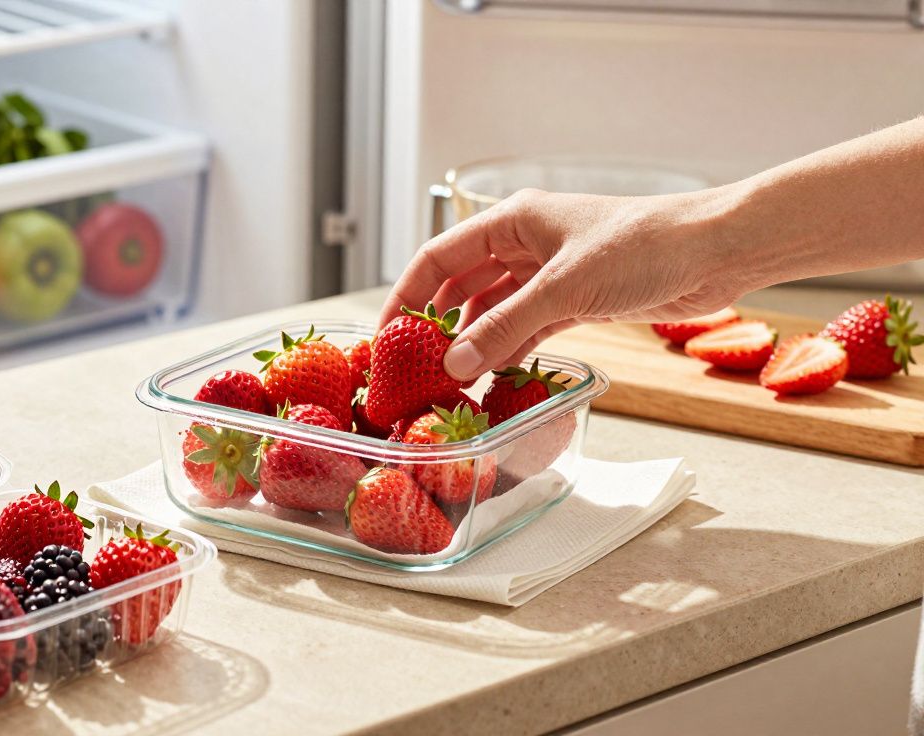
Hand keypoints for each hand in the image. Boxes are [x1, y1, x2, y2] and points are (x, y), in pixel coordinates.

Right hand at [379, 187, 754, 380]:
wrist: (716, 251)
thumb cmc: (644, 245)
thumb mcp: (565, 287)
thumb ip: (506, 326)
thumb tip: (455, 363)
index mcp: (512, 220)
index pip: (438, 257)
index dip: (407, 296)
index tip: (383, 335)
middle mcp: (524, 244)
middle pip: (460, 287)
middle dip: (435, 326)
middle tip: (410, 368)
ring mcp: (549, 274)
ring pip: (492, 312)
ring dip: (472, 344)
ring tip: (448, 383)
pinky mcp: (575, 300)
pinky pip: (525, 328)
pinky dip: (506, 351)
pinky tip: (489, 378)